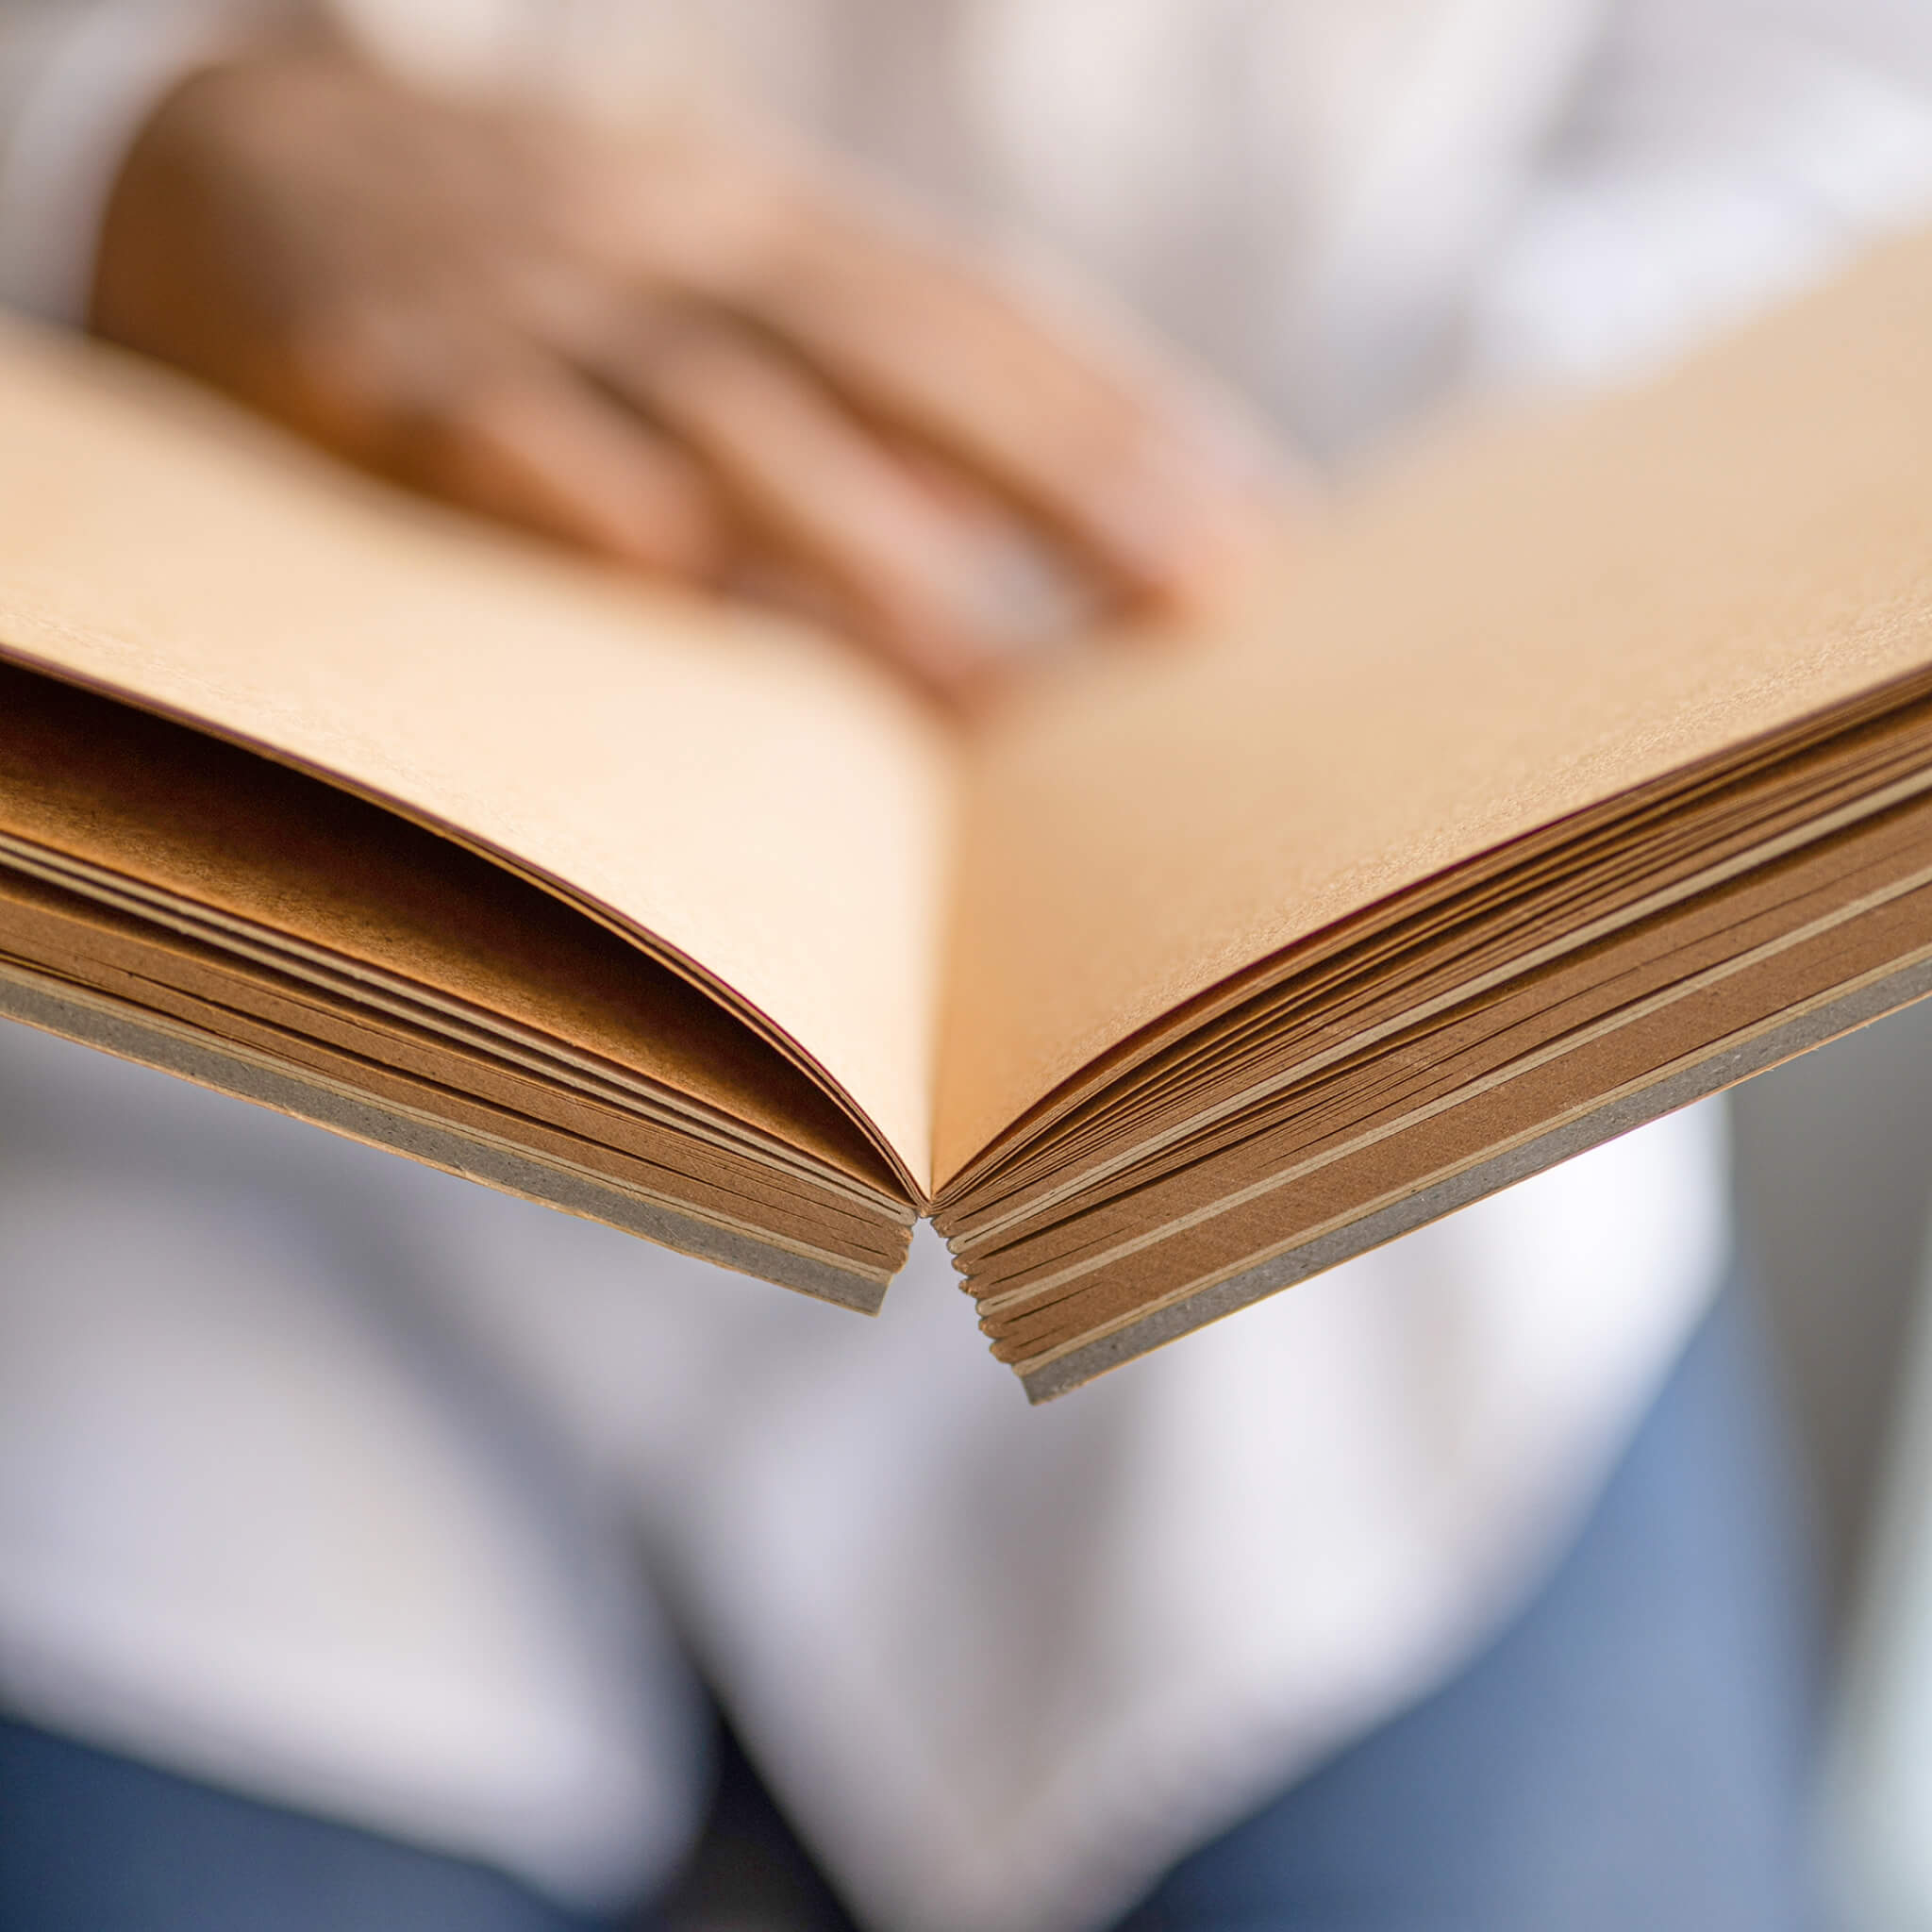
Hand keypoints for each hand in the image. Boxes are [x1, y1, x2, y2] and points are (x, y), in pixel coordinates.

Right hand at [91, 52, 1291, 701]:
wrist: (231, 153)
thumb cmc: (517, 282)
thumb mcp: (683, 294)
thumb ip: (824, 410)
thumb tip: (982, 574)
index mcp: (758, 223)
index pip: (970, 314)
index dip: (1114, 420)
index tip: (1246, 535)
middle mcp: (668, 244)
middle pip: (894, 356)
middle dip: (1058, 477)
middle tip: (1194, 595)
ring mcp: (527, 301)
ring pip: (719, 412)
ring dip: (858, 542)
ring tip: (986, 681)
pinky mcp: (376, 372)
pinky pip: (491, 436)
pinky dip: (578, 500)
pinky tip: (671, 579)